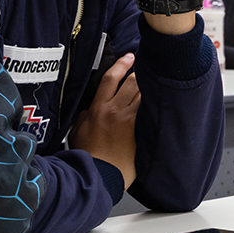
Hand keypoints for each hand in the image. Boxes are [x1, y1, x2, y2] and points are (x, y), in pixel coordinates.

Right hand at [70, 54, 140, 187]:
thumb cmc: (87, 156)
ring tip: (152, 83)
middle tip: (144, 69)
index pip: (110, 78)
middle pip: (132, 82)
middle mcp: (115, 111)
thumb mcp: (77, 131)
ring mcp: (129, 121)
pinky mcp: (138, 132)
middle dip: (139, 73)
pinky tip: (156, 102)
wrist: (98, 175)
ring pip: (142, 95)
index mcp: (98, 108)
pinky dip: (152, 105)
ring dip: (148, 87)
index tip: (129, 57)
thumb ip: (83, 116)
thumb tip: (88, 110)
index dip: (121, 64)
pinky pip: (147, 112)